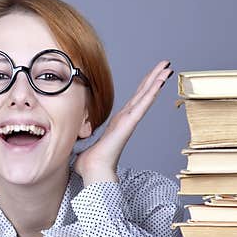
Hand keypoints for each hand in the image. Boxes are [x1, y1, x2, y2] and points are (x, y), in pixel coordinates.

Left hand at [74, 59, 173, 184]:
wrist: (93, 171)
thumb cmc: (90, 163)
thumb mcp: (84, 143)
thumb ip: (82, 136)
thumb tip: (69, 135)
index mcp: (118, 123)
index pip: (133, 100)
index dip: (144, 87)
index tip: (152, 76)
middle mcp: (126, 120)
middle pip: (142, 94)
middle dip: (154, 78)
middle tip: (165, 64)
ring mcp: (129, 121)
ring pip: (145, 96)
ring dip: (157, 81)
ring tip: (168, 68)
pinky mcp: (129, 123)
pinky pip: (142, 105)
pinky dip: (152, 93)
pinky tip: (160, 82)